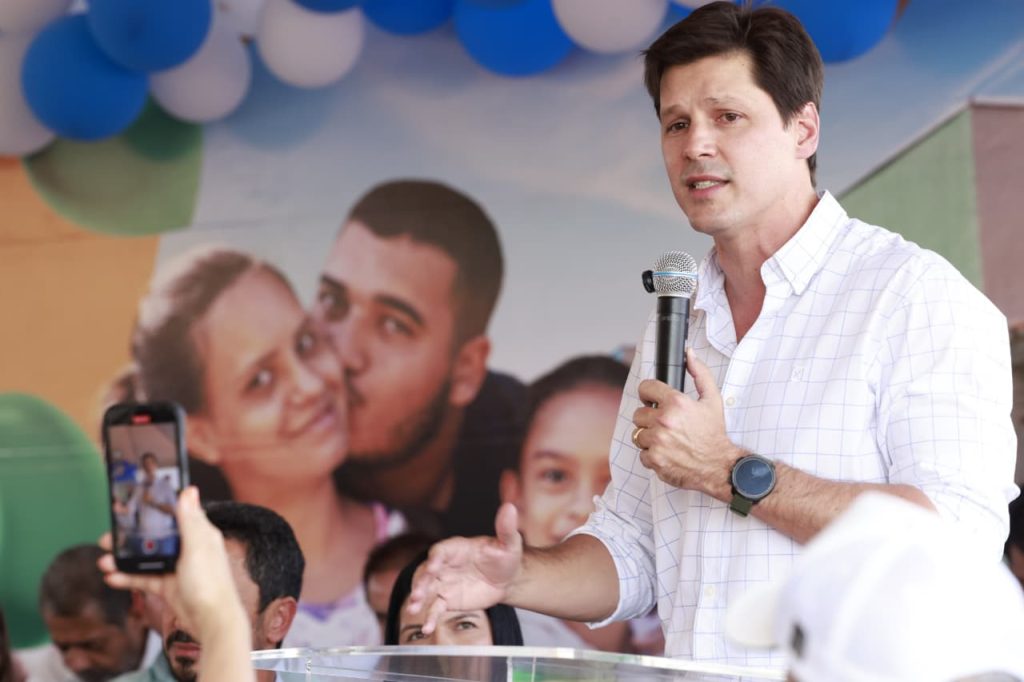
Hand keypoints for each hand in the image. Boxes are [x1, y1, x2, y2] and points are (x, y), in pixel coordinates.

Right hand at [98, 486, 244, 636]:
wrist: (212, 621)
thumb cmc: (210, 582)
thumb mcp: (198, 546)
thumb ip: (190, 519)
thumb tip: (189, 490)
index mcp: (198, 533)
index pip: (174, 515)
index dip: (154, 509)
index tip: (131, 506)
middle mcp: (188, 548)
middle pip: (154, 537)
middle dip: (130, 538)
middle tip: (108, 538)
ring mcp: (177, 568)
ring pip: (146, 559)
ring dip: (124, 560)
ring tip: (103, 561)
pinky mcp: (169, 586)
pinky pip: (144, 579)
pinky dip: (127, 578)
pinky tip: (111, 578)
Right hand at [406, 503, 522, 635]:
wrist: (507, 579)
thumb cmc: (505, 556)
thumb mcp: (509, 543)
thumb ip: (506, 528)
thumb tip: (510, 507)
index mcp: (457, 548)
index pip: (441, 550)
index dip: (436, 557)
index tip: (434, 565)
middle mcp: (445, 564)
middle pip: (427, 571)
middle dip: (421, 581)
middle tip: (418, 593)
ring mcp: (444, 582)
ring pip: (426, 589)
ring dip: (418, 599)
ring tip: (414, 609)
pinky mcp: (447, 599)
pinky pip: (435, 608)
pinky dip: (429, 617)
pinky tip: (427, 628)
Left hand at [632, 349, 741, 499]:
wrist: (719, 466)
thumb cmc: (714, 433)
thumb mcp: (712, 399)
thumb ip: (700, 373)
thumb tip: (689, 354)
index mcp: (676, 403)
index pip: (645, 388)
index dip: (649, 394)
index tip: (652, 400)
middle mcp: (664, 421)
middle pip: (638, 414)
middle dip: (650, 418)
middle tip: (665, 424)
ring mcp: (657, 442)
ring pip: (638, 434)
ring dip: (649, 437)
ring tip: (667, 439)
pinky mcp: (654, 460)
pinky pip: (642, 453)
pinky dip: (652, 455)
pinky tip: (667, 453)